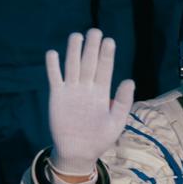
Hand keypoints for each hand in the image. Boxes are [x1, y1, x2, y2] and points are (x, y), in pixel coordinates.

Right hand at [45, 29, 133, 178]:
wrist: (78, 152)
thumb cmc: (100, 138)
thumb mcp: (116, 122)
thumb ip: (122, 102)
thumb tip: (129, 80)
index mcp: (102, 92)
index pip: (105, 69)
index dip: (107, 55)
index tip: (109, 41)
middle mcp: (87, 87)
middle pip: (89, 63)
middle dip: (92, 48)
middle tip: (94, 31)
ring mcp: (71, 90)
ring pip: (72, 66)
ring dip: (73, 51)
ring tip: (76, 36)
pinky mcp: (57, 96)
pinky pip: (55, 78)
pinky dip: (53, 66)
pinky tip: (52, 53)